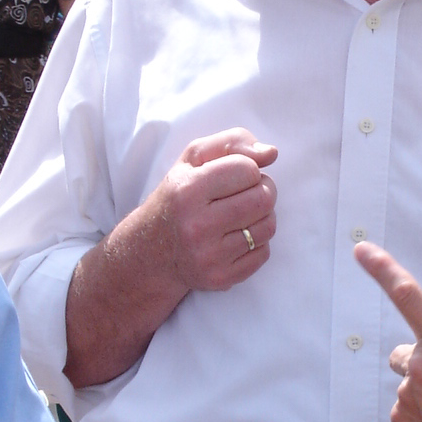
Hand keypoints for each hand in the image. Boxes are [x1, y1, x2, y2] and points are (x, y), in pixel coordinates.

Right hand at [155, 129, 277, 292]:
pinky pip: (264, 253)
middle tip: (246, 193)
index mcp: (187, 190)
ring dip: (262, 216)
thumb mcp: (193, 159)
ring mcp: (209, 256)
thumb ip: (232, 143)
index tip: (236, 175)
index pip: (247, 169)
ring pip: (268, 227)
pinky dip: (257, 242)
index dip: (248, 169)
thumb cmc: (178, 197)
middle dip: (262, 190)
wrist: (150, 251)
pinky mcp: (220, 278)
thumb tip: (271, 153)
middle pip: (263, 198)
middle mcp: (196, 226)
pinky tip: (236, 237)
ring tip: (242, 214)